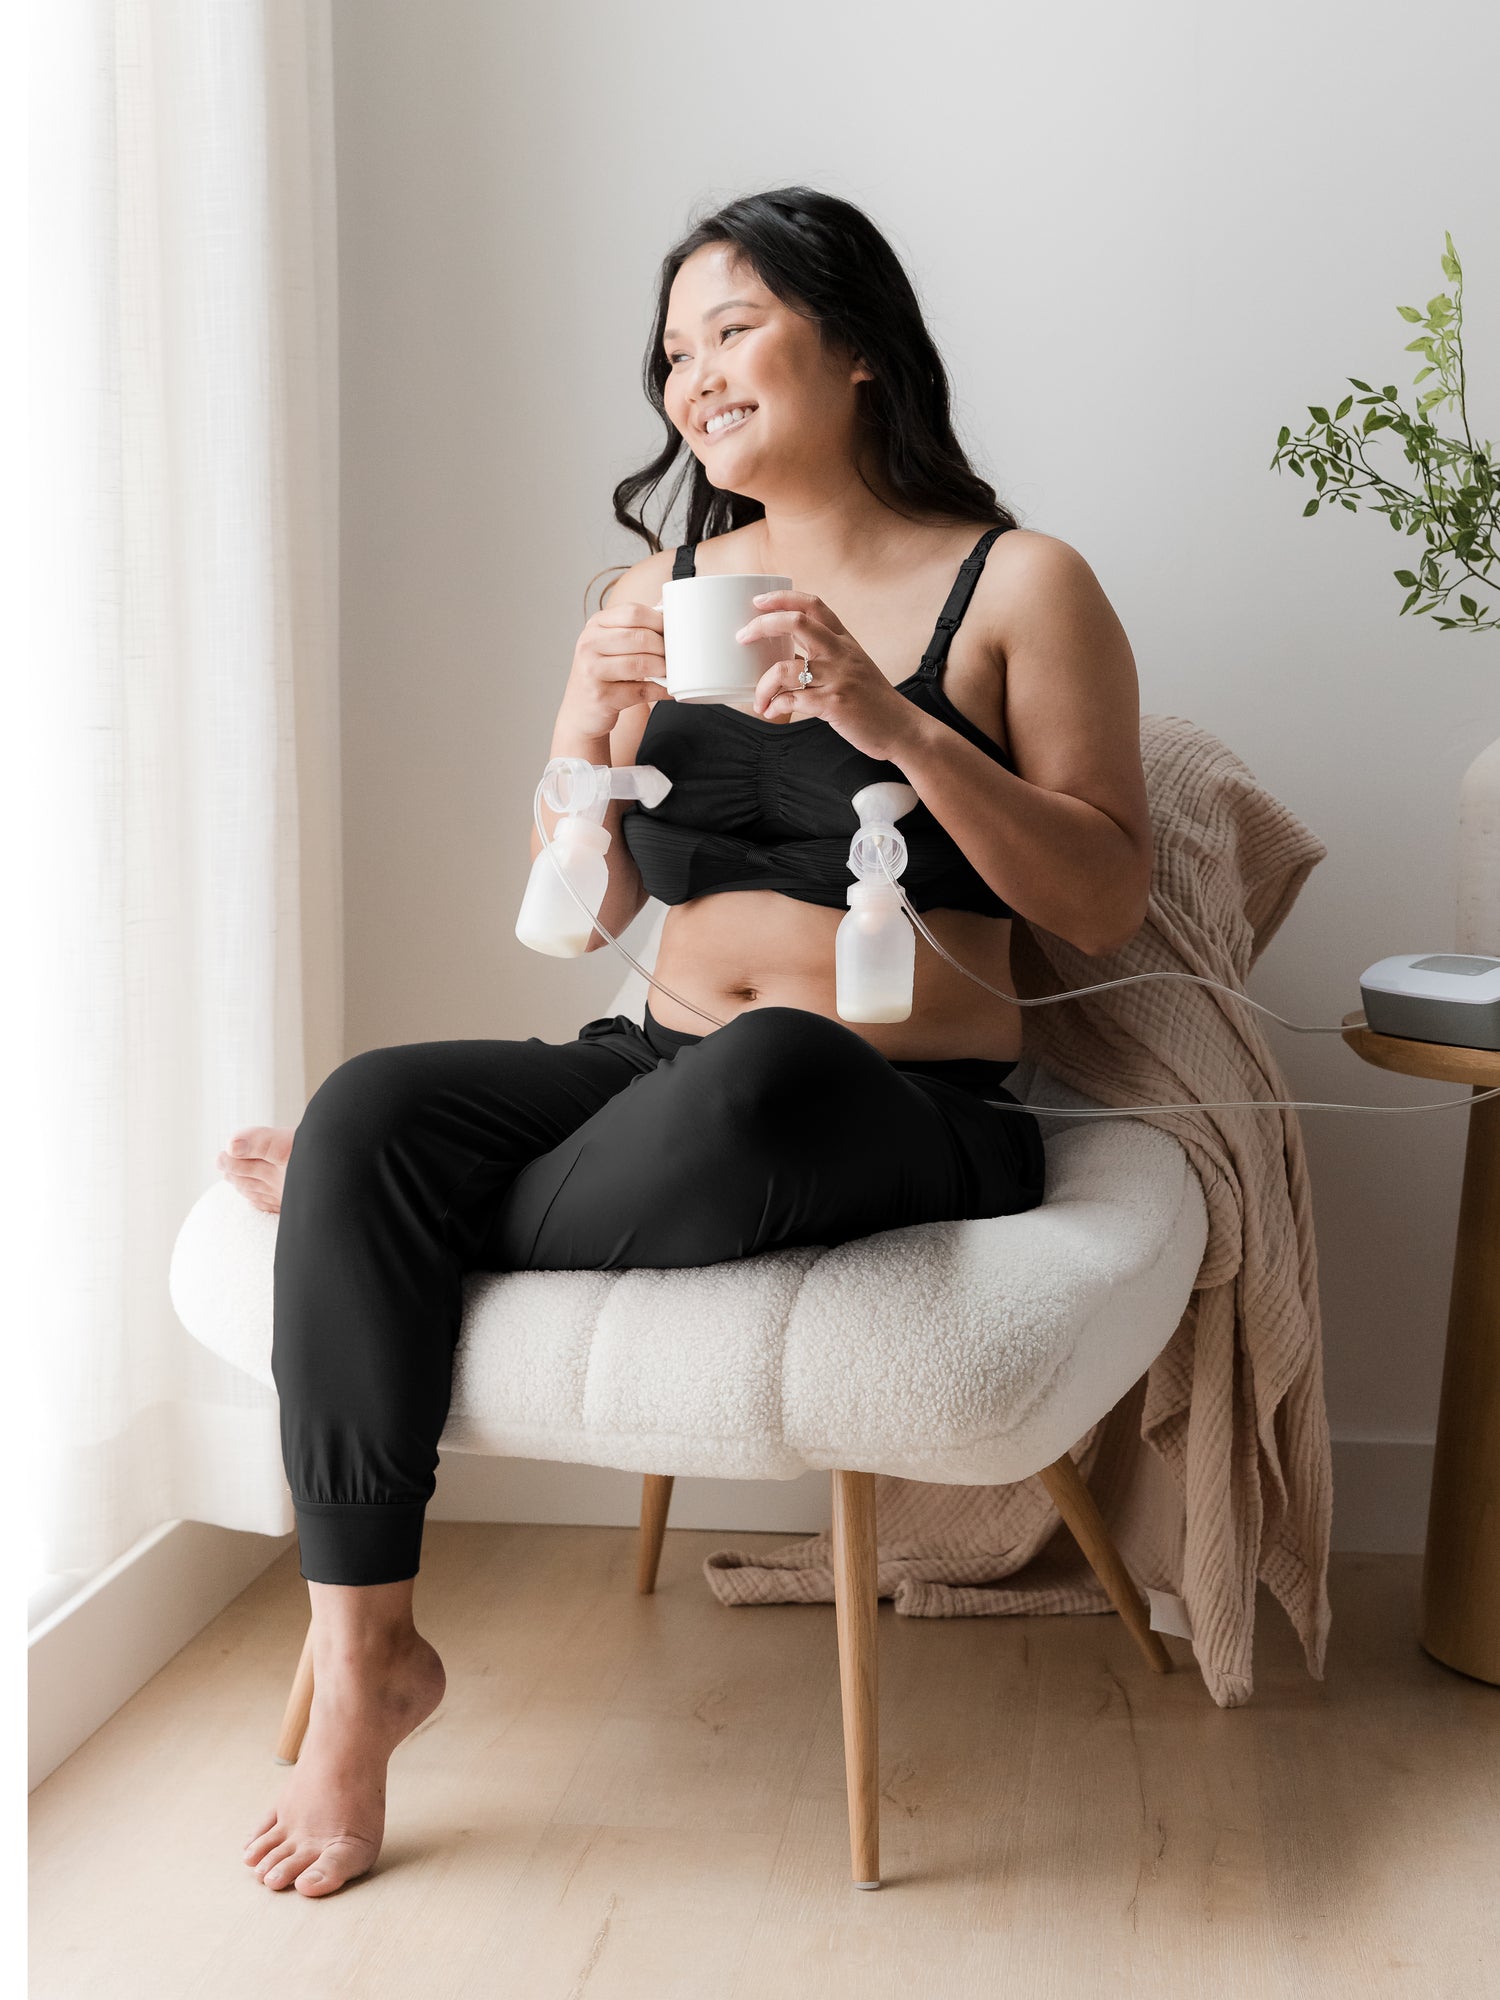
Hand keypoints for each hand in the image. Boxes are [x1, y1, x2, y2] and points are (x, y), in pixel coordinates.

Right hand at [560, 596, 673, 739]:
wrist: (580, 712)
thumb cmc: (603, 674)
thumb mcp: (610, 644)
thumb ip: (633, 628)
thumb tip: (669, 608)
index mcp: (595, 625)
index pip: (633, 612)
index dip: (659, 621)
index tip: (672, 632)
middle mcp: (589, 644)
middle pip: (639, 637)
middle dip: (663, 647)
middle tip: (675, 655)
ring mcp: (592, 671)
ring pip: (640, 664)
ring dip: (663, 669)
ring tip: (671, 671)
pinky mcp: (601, 696)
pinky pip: (640, 691)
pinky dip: (660, 691)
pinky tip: (669, 690)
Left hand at [735, 590, 923, 761]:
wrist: (902, 728)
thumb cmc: (873, 702)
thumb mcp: (853, 667)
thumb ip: (825, 657)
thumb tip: (785, 659)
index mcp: (844, 641)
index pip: (813, 605)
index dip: (782, 598)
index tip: (758, 601)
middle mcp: (841, 653)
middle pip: (797, 622)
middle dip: (762, 625)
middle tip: (742, 637)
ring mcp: (838, 678)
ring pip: (785, 668)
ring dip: (763, 684)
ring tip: (758, 699)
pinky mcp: (834, 705)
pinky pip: (792, 700)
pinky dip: (775, 706)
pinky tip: (772, 712)